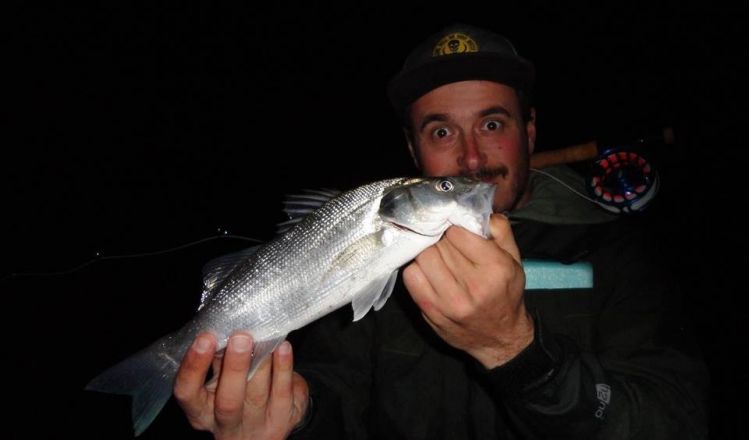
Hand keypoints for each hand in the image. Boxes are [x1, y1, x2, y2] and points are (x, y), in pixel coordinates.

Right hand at [174, 333, 309, 439]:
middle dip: (235, 367)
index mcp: (201, 411)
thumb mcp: (219, 382)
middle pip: (228, 401)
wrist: (264, 426)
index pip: (188, 392)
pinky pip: (284, 395)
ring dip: (263, 364)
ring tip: (268, 338)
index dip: (194, 366)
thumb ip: (219, 360)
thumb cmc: (236, 392)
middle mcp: (226, 424)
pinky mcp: (282, 421)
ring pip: (258, 396)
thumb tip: (227, 327)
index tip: (205, 338)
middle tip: (241, 337)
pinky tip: (284, 349)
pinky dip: (284, 369)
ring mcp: (256, 426)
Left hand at [403, 213, 533, 368]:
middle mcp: (473, 286)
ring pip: (422, 257)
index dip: (453, 227)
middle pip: (439, 244)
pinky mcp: (430, 311)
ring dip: (427, 252)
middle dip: (440, 238)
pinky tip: (427, 270)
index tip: (455, 232)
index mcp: (495, 268)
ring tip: (437, 256)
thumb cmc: (506, 294)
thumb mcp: (515, 260)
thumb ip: (499, 230)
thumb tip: (474, 207)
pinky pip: (410, 276)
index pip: (457, 232)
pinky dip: (416, 268)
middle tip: (444, 243)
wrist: (499, 338)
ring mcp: (449, 301)